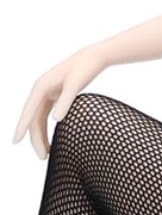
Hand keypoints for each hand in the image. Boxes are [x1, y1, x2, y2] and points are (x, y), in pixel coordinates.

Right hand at [11, 45, 106, 159]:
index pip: (29, 111)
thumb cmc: (85, 68)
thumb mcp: (76, 84)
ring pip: (38, 119)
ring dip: (41, 136)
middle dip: (35, 138)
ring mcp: (47, 93)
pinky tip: (51, 140)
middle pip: (33, 119)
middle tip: (42, 157)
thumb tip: (56, 119)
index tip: (15, 141)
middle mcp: (41, 90)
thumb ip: (66, 101)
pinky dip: (47, 128)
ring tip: (46, 153)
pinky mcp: (55, 96)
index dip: (21, 127)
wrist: (94, 57)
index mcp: (42, 86)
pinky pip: (45, 116)